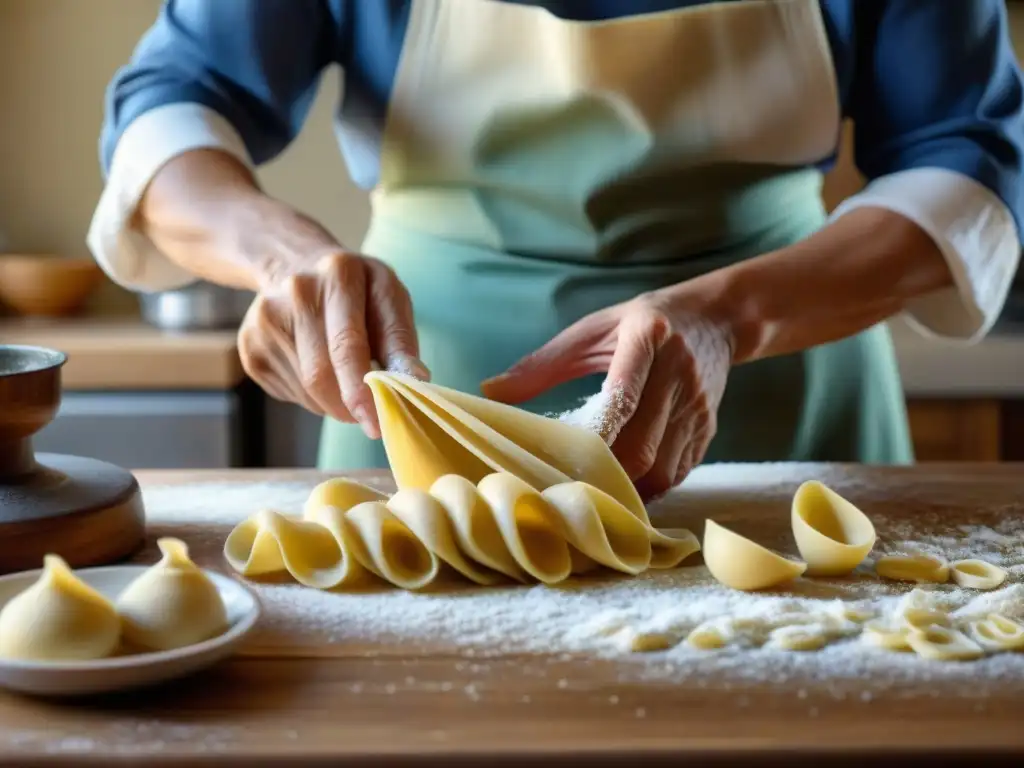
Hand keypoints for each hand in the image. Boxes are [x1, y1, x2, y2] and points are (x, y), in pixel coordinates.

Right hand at [237, 208, 427, 437]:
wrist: (295, 265)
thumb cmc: (356, 290)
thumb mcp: (389, 299)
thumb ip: (401, 340)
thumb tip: (415, 382)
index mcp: (339, 274)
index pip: (347, 344)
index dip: (361, 390)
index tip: (375, 423)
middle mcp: (296, 292)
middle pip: (320, 374)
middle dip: (349, 406)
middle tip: (369, 417)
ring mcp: (265, 319)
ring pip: (305, 389)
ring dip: (333, 402)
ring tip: (345, 379)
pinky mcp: (248, 345)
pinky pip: (289, 393)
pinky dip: (312, 397)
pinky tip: (318, 370)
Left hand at [481, 291, 732, 499]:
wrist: (717, 319)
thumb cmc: (641, 322)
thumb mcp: (593, 330)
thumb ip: (543, 363)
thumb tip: (490, 392)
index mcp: (647, 337)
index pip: (623, 392)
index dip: (596, 433)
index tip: (566, 459)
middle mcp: (678, 373)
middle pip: (642, 444)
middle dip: (605, 474)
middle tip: (569, 489)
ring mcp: (698, 405)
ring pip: (662, 468)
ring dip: (628, 489)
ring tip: (595, 495)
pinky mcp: (710, 428)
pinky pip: (679, 472)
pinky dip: (650, 488)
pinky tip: (626, 488)